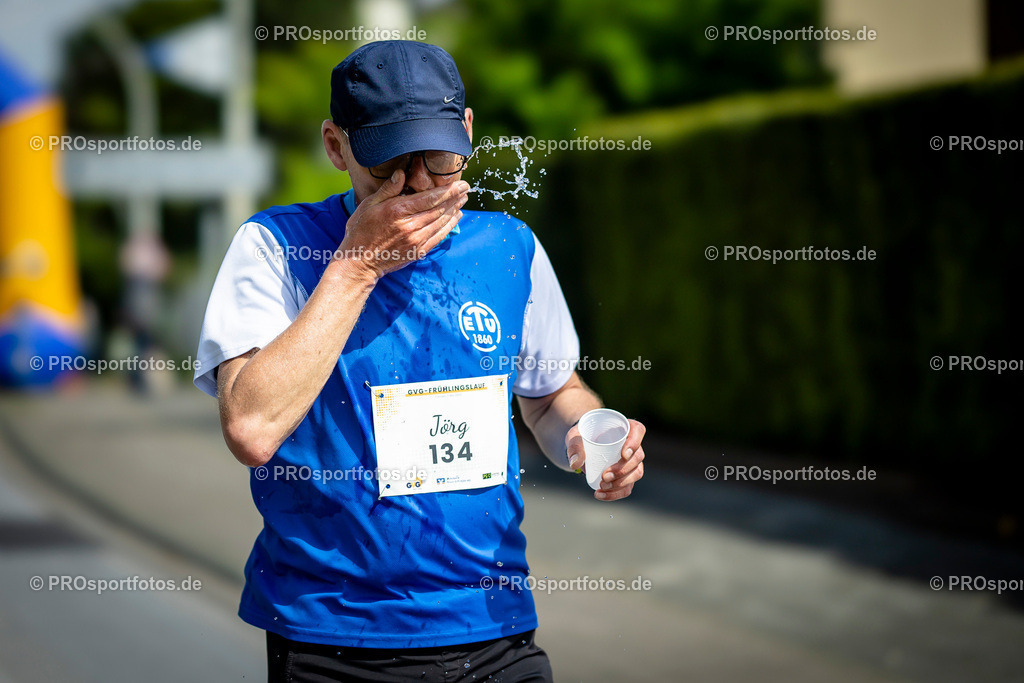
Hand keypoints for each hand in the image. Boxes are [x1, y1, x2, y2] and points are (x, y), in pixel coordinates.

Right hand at [336, 170, 468, 277]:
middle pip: (440, 209)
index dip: (449, 190)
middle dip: (456, 198)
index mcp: (398, 211)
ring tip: (464, 200)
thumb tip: (402, 173)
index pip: (431, 198)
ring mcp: (416, 240)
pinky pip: (439, 236)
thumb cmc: (361, 231)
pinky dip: (449, 226)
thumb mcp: (369, 205)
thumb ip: (388, 189)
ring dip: (455, 210)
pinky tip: (455, 217)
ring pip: (442, 222)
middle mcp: (410, 226)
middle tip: (467, 188)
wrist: (359, 262)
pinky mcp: (418, 251)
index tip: (461, 183)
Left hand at [565, 419, 645, 500]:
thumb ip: (574, 447)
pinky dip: (615, 493)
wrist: (582, 447)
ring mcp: (632, 462)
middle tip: (605, 476)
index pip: (638, 430)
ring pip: (636, 473)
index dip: (634, 443)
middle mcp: (633, 445)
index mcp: (624, 428)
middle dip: (622, 469)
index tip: (623, 454)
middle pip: (638, 457)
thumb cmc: (583, 437)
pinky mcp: (627, 476)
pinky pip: (627, 487)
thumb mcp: (575, 437)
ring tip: (602, 485)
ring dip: (621, 483)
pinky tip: (600, 494)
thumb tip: (575, 463)